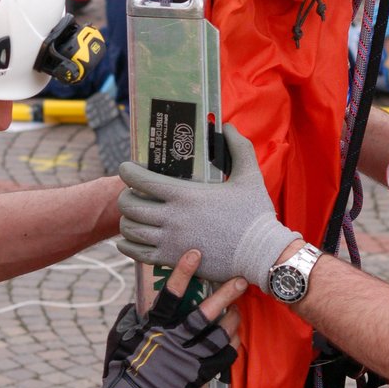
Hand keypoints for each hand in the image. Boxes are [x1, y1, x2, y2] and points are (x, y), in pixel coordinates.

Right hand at [96, 250, 244, 387]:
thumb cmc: (122, 370)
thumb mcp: (122, 337)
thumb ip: (132, 318)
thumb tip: (137, 304)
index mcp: (156, 327)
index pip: (171, 294)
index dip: (183, 272)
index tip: (195, 254)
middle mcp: (176, 339)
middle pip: (206, 312)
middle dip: (226, 294)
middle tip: (240, 281)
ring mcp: (190, 358)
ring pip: (220, 333)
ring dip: (233, 319)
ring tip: (238, 309)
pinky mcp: (199, 374)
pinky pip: (224, 357)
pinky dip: (232, 344)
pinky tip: (234, 335)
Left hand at [117, 124, 298, 289]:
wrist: (262, 254)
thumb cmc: (256, 214)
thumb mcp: (250, 175)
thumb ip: (239, 147)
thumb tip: (226, 126)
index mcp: (186, 194)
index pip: (141, 180)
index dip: (127, 171)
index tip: (126, 168)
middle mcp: (173, 218)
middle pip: (130, 205)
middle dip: (126, 196)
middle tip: (132, 193)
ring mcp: (171, 241)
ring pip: (130, 229)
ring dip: (127, 220)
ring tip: (133, 216)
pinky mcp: (173, 261)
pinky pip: (137, 254)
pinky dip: (127, 245)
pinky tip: (130, 240)